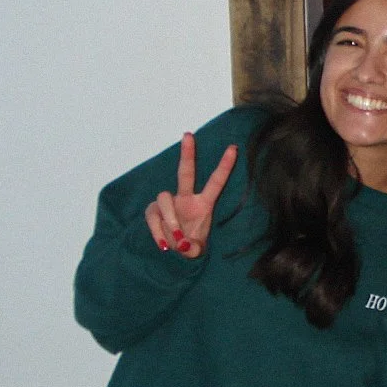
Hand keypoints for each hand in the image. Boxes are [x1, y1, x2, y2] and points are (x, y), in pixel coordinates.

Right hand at [144, 133, 237, 257]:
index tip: (234, 148)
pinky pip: (153, 218)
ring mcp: (168, 203)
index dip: (224, 166)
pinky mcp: (153, 211)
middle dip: (187, 154)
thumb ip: (194, 249)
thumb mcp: (197, 250)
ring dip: (170, 220)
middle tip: (188, 135)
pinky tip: (165, 245)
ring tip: (177, 238)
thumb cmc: (190, 244)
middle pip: (185, 172)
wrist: (173, 252)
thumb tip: (184, 244)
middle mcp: (185, 198)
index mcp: (203, 204)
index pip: (215, 182)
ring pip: (164, 199)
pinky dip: (158, 233)